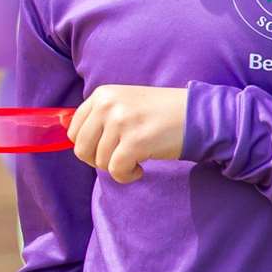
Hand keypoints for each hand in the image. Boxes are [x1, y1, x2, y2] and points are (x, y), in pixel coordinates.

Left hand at [67, 85, 186, 183]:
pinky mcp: (135, 141)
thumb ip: (100, 118)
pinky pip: (116, 171)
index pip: (73, 129)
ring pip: (100, 162)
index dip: (87, 146)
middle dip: (98, 161)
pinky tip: (141, 169)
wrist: (197, 115)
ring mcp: (121, 122)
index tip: (106, 150)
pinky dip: (127, 176)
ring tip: (136, 160)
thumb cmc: (161, 114)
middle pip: (81, 148)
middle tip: (119, 160)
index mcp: (102, 95)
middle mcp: (107, 105)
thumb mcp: (124, 104)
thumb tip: (75, 143)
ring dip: (117, 168)